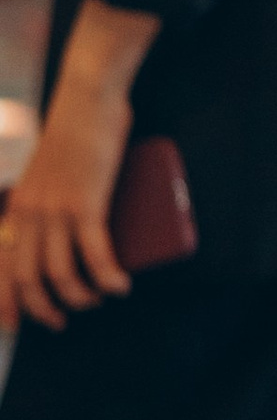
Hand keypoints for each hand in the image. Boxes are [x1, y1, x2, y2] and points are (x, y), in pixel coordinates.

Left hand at [0, 58, 133, 328]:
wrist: (87, 94)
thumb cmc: (77, 129)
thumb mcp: (51, 173)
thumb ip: (56, 201)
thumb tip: (83, 233)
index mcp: (18, 206)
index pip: (0, 264)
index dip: (3, 302)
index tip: (12, 326)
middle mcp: (29, 212)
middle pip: (25, 278)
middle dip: (43, 310)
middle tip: (62, 321)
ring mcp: (56, 208)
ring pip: (59, 273)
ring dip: (80, 297)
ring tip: (99, 297)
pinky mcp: (86, 202)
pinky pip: (94, 254)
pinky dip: (107, 277)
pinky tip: (120, 285)